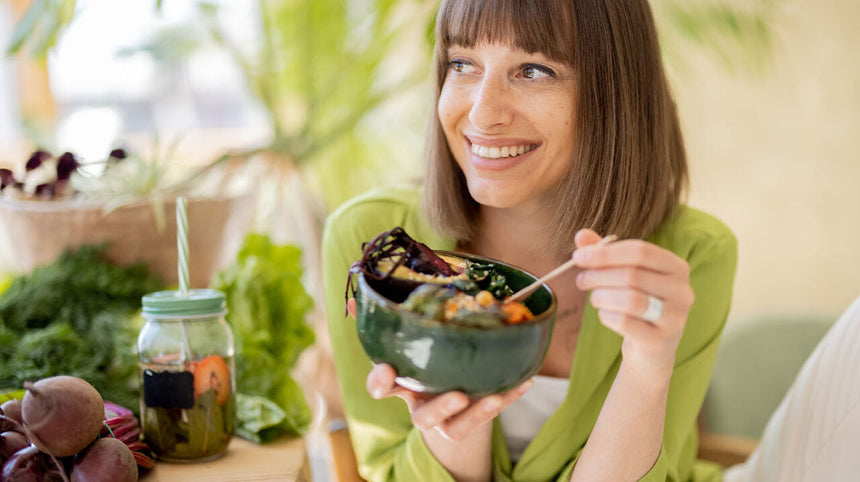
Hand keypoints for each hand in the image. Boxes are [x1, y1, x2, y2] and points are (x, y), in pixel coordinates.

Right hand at [346, 299, 533, 440]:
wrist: (448, 402)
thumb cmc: (427, 360)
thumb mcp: (410, 340)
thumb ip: (389, 320)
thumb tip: (357, 298)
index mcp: (403, 385)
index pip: (382, 388)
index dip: (380, 382)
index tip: (386, 371)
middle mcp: (421, 407)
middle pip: (422, 418)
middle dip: (437, 408)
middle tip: (456, 395)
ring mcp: (447, 420)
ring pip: (456, 427)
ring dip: (475, 414)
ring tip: (492, 397)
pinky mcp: (470, 424)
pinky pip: (489, 416)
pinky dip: (507, 397)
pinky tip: (525, 380)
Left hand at [572, 229, 694, 374]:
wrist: (652, 349)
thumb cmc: (637, 303)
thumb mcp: (623, 274)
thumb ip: (605, 253)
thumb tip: (581, 234)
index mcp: (676, 267)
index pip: (640, 251)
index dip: (605, 253)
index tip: (578, 257)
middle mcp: (682, 290)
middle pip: (632, 275)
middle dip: (599, 275)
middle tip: (581, 280)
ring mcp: (675, 317)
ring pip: (630, 299)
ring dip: (602, 297)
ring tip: (594, 298)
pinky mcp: (661, 340)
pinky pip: (625, 323)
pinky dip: (607, 316)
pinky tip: (605, 315)